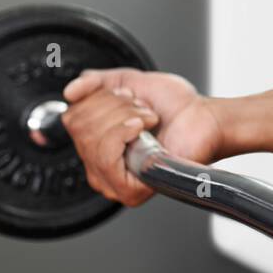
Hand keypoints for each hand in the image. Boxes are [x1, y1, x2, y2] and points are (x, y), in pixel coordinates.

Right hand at [61, 68, 223, 205]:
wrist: (203, 116)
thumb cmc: (174, 105)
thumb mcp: (127, 82)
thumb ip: (95, 83)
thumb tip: (69, 94)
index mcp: (96, 143)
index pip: (71, 118)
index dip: (98, 98)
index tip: (126, 96)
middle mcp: (100, 165)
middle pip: (79, 128)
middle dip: (113, 106)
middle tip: (141, 109)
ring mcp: (113, 181)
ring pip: (92, 140)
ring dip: (124, 117)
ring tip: (147, 119)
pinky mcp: (129, 191)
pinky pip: (106, 158)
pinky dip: (123, 134)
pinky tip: (141, 128)